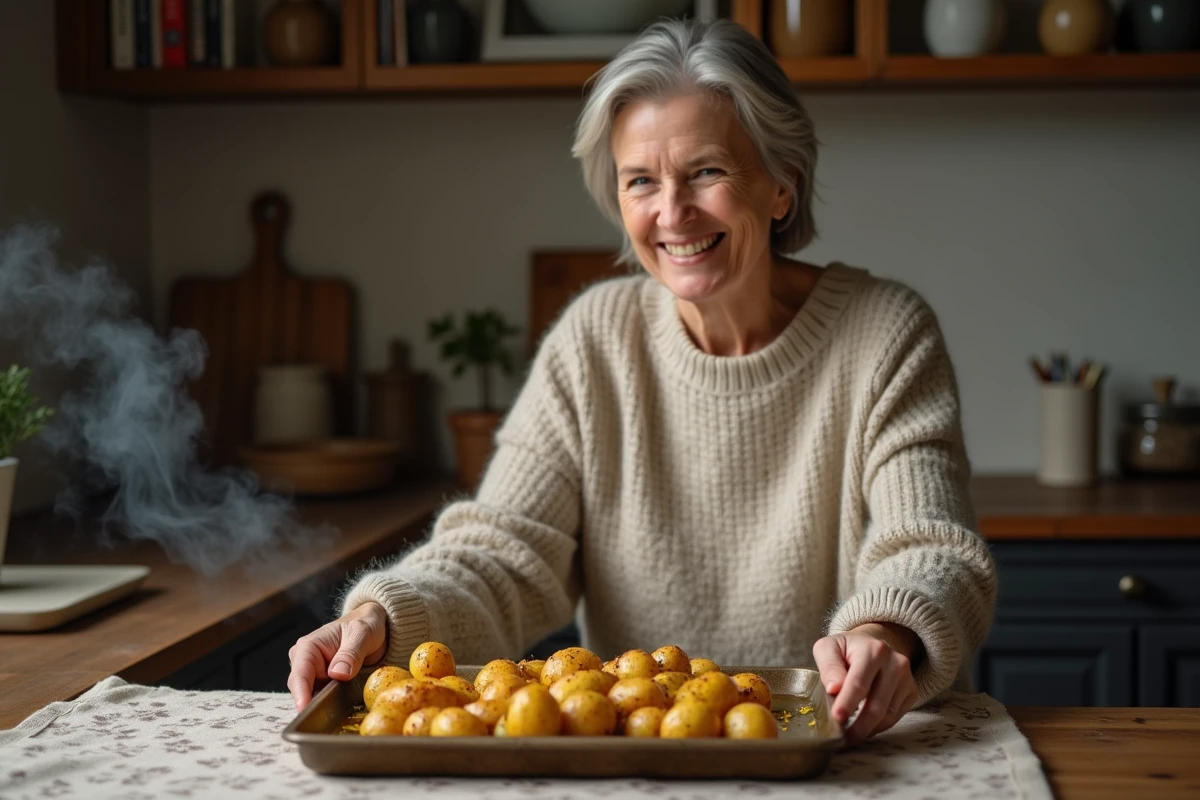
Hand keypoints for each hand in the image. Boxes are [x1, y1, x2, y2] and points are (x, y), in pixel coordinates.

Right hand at [287, 601, 388, 710]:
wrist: (373, 626)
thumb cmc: (365, 624)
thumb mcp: (362, 634)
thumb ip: (351, 653)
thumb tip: (337, 674)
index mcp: (308, 647)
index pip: (300, 675)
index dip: (301, 694)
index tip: (305, 709)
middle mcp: (305, 662)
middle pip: (303, 691)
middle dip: (314, 704)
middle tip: (328, 719)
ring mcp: (314, 675)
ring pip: (313, 698)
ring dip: (324, 707)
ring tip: (339, 716)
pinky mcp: (324, 685)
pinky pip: (324, 699)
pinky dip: (332, 706)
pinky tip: (342, 712)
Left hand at [812, 622, 919, 744]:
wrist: (871, 645)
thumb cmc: (846, 649)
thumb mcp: (828, 648)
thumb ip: (829, 667)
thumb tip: (834, 689)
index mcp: (873, 650)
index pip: (859, 683)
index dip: (847, 704)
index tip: (837, 719)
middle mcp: (895, 663)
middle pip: (877, 705)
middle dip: (858, 727)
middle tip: (842, 739)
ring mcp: (906, 678)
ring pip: (887, 716)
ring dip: (867, 730)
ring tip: (850, 735)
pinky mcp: (911, 691)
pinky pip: (895, 717)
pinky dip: (878, 726)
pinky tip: (864, 726)